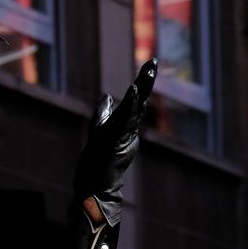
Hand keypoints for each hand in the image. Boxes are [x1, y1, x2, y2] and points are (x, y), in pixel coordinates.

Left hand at [71, 60, 157, 227]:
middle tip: (153, 61)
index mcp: (124, 125)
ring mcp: (122, 135)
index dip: (142, 83)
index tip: (150, 64)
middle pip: (140, 101)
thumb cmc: (96, 162)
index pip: (136, 100)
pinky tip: (133, 90)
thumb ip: (104, 113)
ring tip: (149, 69)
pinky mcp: (116, 141)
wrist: (94, 186)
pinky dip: (129, 104)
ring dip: (142, 88)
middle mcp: (127, 128)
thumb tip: (106, 96)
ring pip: (135, 108)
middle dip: (146, 81)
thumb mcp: (99, 130)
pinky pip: (124, 120)